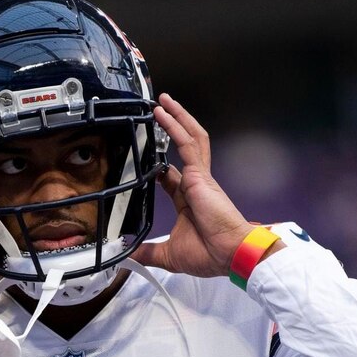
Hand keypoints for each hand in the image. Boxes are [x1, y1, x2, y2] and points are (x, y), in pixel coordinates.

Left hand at [133, 94, 272, 276]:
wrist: (230, 253)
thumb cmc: (209, 254)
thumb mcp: (168, 255)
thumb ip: (146, 252)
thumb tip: (126, 254)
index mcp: (188, 202)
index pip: (170, 178)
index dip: (158, 167)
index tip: (146, 159)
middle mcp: (195, 185)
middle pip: (183, 148)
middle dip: (172, 129)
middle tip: (158, 112)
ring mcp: (199, 177)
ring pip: (189, 138)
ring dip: (176, 118)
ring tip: (163, 102)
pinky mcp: (201, 174)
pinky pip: (188, 143)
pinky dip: (176, 126)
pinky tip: (164, 113)